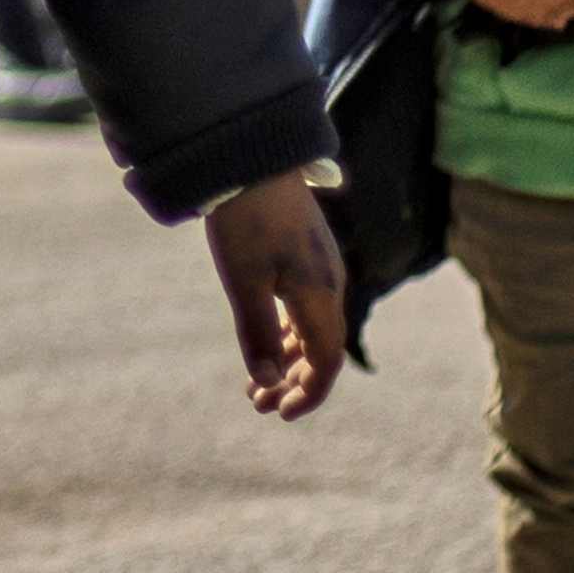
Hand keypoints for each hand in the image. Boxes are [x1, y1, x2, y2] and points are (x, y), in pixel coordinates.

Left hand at [205, 176, 348, 419]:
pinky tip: (265, 341)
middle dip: (293, 382)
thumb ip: (257, 336)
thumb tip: (268, 383)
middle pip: (320, 349)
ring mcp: (319, 267)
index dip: (309, 393)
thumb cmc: (245, 221)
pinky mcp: (306, 253)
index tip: (281, 414)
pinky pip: (304, 306)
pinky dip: (285, 331)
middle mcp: (329, 283)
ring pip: (311, 328)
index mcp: (320, 295)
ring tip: (255, 384)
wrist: (250, 158)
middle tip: (259, 405)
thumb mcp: (244, 284)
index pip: (326, 361)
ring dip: (286, 359)